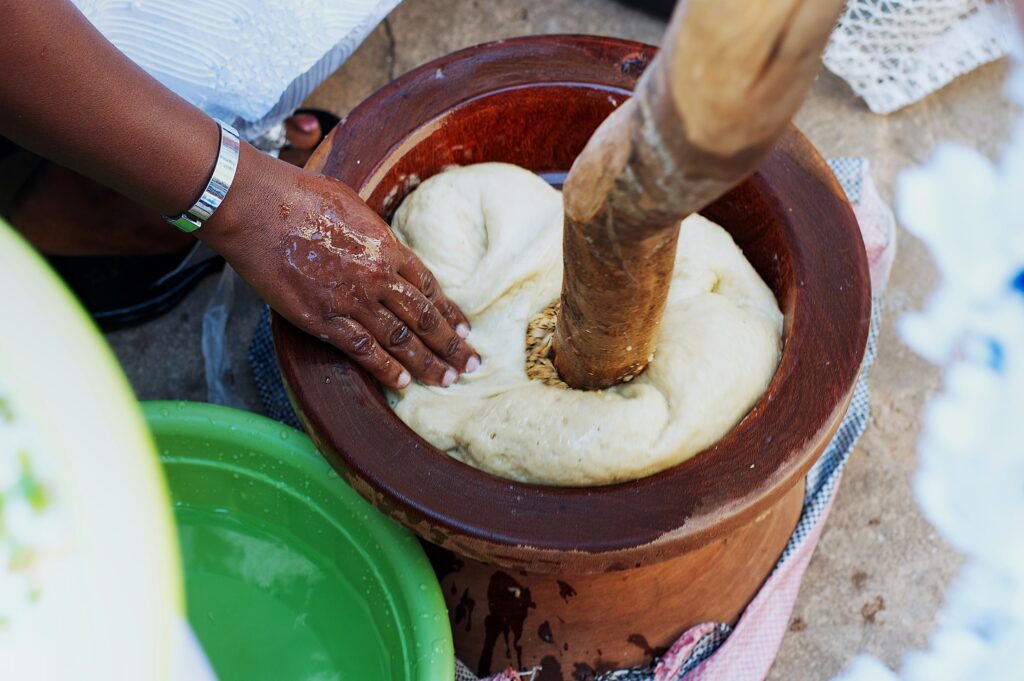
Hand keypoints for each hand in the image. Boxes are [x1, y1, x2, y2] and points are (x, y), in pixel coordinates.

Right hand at [203, 143, 478, 389]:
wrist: (256, 207)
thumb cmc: (298, 195)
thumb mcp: (351, 204)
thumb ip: (372, 232)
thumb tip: (382, 245)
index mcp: (387, 246)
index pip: (429, 287)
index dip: (449, 311)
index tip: (464, 328)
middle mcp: (377, 277)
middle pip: (424, 318)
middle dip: (451, 344)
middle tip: (471, 364)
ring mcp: (352, 300)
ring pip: (401, 339)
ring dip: (427, 363)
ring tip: (447, 380)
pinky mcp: (322, 318)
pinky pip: (362, 350)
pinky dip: (385, 369)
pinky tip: (402, 383)